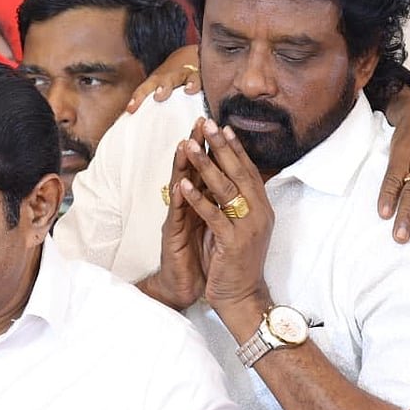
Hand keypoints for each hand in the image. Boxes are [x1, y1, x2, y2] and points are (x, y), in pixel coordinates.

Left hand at [126, 45, 199, 113]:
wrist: (195, 55)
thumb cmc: (173, 80)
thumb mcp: (161, 88)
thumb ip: (151, 106)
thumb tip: (134, 123)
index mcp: (157, 81)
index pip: (145, 89)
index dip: (138, 98)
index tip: (130, 109)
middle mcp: (171, 76)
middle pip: (163, 80)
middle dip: (161, 87)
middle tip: (158, 96)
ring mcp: (187, 74)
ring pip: (183, 76)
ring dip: (185, 82)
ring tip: (186, 90)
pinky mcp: (202, 75)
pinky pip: (201, 78)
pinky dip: (198, 83)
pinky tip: (195, 89)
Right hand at [139, 125, 207, 310]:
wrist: (188, 286)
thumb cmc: (203, 257)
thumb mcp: (216, 225)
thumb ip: (219, 204)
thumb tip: (235, 184)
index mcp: (202, 202)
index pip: (209, 169)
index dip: (214, 148)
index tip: (222, 125)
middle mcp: (188, 207)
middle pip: (193, 170)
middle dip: (197, 146)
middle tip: (201, 122)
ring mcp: (179, 219)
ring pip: (180, 187)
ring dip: (182, 166)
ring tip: (185, 144)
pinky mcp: (173, 236)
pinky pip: (177, 215)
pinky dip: (179, 200)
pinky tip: (180, 185)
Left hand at [180, 118, 274, 318]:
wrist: (241, 297)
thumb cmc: (236, 262)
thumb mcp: (242, 228)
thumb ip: (240, 205)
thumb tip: (233, 180)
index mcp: (262, 208)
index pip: (249, 170)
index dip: (236, 148)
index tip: (223, 126)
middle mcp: (260, 213)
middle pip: (239, 172)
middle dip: (222, 147)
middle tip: (208, 123)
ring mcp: (248, 227)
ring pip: (226, 189)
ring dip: (206, 165)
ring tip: (189, 146)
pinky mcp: (233, 242)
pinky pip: (213, 215)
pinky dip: (197, 199)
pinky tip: (182, 185)